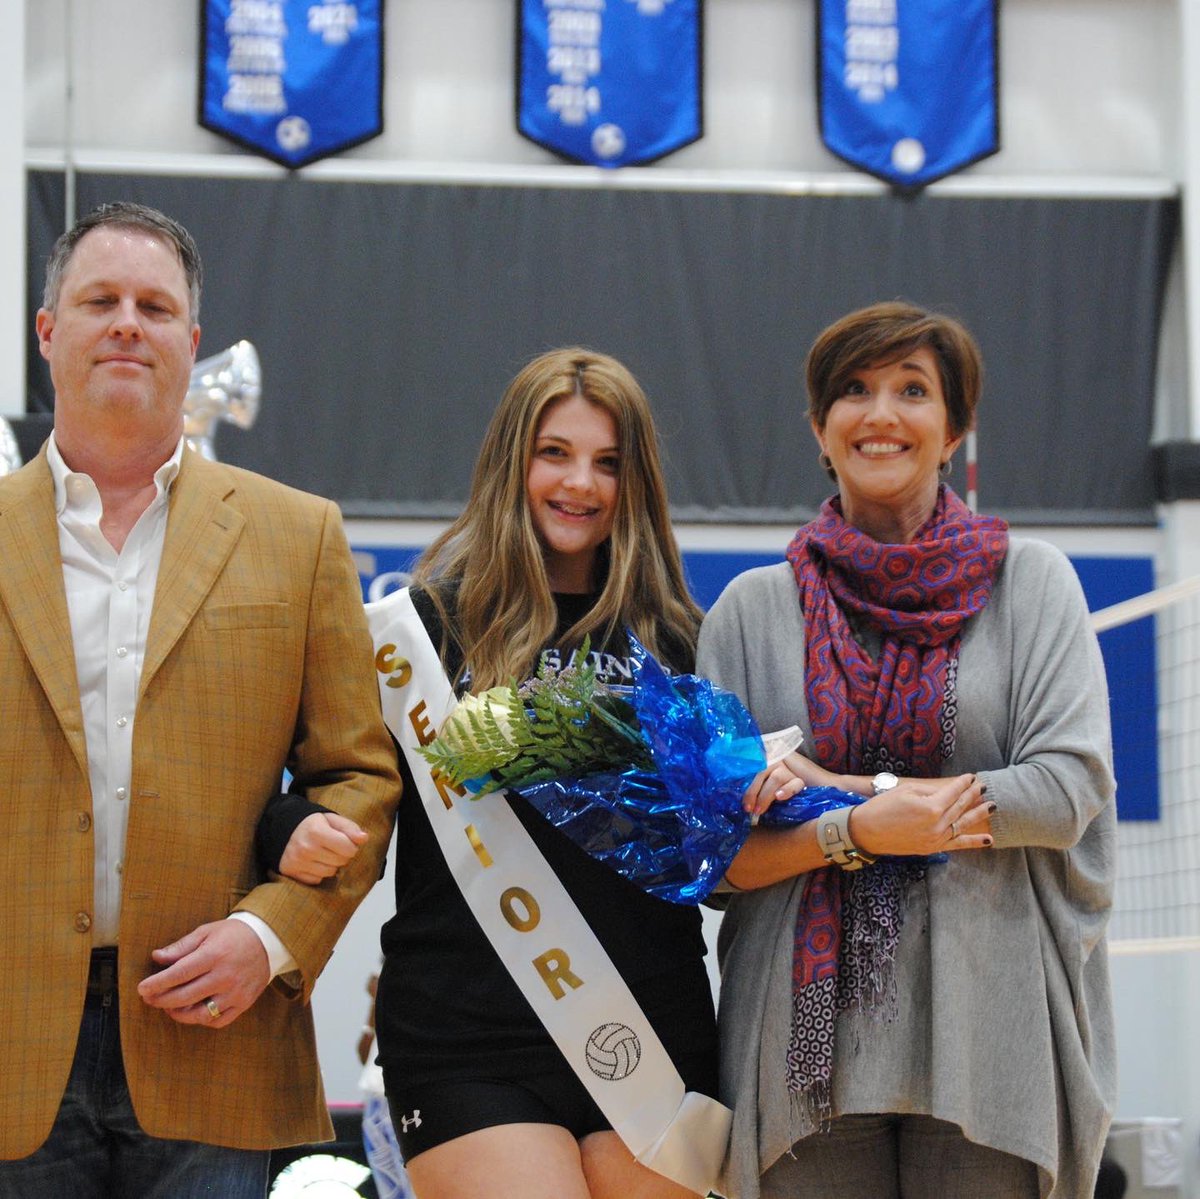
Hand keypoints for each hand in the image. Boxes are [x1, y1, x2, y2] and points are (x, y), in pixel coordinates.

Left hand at [136, 919, 269, 1027]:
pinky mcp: (244, 1003)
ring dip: (178, 1013)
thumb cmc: (233, 935)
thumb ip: (181, 946)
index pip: (178, 974)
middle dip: (161, 1000)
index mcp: (214, 955)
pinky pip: (217, 1021)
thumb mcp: (207, 932)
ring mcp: (235, 992)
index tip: (142, 989)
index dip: (157, 984)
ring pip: (199, 1013)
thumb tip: (156, 957)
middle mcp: (225, 976)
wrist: (268, 941)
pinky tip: (192, 1011)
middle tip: (149, 999)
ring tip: (169, 1007)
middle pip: (184, 996)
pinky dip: (201, 1020)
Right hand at [279, 812, 367, 884]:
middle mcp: (305, 848)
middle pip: (340, 861)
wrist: (283, 828)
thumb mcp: (331, 819)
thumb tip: (364, 838)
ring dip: (331, 864)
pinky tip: (313, 861)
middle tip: (333, 846)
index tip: (345, 841)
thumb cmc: (312, 823)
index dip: (351, 845)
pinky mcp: (291, 872)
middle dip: (342, 855)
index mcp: (316, 831)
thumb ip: (349, 827)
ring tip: (323, 853)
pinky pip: (316, 880)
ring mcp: (297, 862)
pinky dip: (318, 873)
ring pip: (330, 872)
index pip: (348, 848)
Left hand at [740, 750, 858, 820]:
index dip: (741, 775)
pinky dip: (786, 790)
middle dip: (752, 790)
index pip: (751, 763)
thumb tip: (736, 795)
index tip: (730, 789)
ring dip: (765, 795)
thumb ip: (756, 787)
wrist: (822, 795)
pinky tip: (779, 798)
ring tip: (759, 810)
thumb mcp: (767, 790)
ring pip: (775, 776)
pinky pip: (793, 782)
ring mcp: (791, 767)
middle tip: (746, 808)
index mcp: (767, 760)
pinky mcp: (803, 777)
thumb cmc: (788, 795)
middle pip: (761, 769)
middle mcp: (778, 759)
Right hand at [851, 773, 992, 857]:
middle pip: (960, 806)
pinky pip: (958, 844)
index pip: (953, 792)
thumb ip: (930, 792)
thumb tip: (946, 792)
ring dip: (979, 814)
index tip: (971, 777)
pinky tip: (988, 839)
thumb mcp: (906, 791)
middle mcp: (937, 824)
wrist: (867, 831)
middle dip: (973, 795)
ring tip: (993, 806)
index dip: (963, 783)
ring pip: (963, 824)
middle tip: (984, 786)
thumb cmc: (883, 807)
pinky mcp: (933, 848)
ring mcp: (937, 838)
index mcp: (931, 807)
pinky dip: (974, 842)